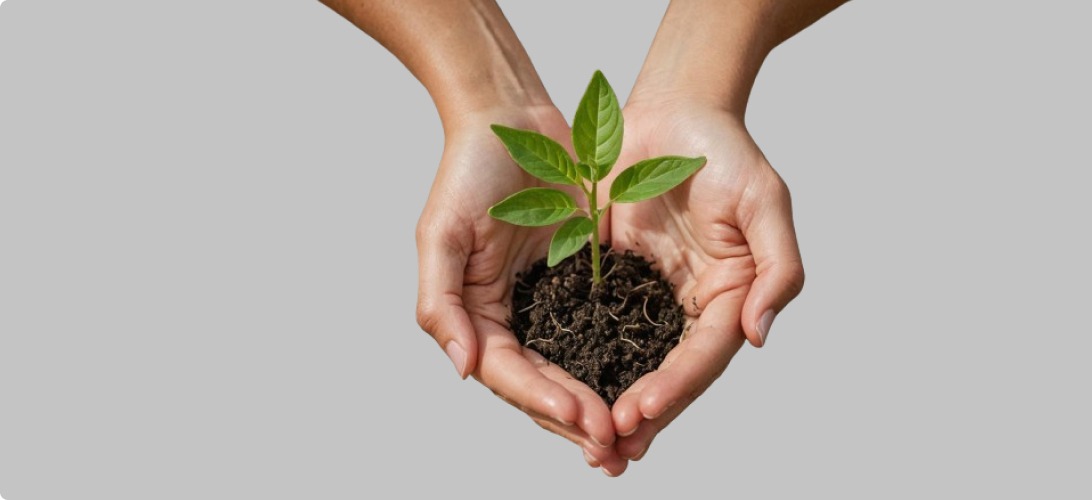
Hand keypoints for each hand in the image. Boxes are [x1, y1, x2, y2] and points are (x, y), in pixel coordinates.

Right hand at [416, 105, 627, 475]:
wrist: (514, 118)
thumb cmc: (469, 169)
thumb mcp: (441, 233)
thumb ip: (441, 303)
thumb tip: (463, 367)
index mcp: (477, 314)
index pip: (509, 373)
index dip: (543, 399)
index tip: (584, 417)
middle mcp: (512, 318)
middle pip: (542, 385)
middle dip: (575, 419)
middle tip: (613, 449)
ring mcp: (549, 304)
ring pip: (575, 370)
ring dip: (597, 406)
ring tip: (631, 439)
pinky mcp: (583, 284)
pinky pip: (603, 333)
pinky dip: (620, 364)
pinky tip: (646, 387)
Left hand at [605, 101, 805, 460]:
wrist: (673, 109)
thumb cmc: (727, 150)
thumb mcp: (766, 203)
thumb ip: (778, 271)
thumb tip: (760, 336)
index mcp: (731, 296)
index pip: (704, 355)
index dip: (675, 388)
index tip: (640, 413)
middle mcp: (690, 305)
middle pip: (667, 372)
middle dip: (643, 413)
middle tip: (610, 448)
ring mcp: (649, 294)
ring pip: (629, 359)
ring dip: (611, 399)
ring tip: (587, 438)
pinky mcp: (610, 277)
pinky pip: (592, 323)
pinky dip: (579, 356)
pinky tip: (557, 385)